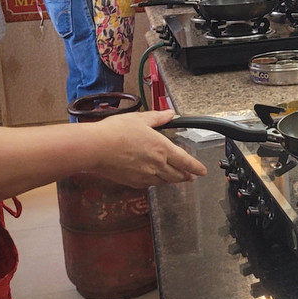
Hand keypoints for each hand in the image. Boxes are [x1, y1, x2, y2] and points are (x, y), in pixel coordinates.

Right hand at [91, 110, 206, 186]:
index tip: (202, 171)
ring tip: (175, 178)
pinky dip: (155, 182)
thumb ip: (158, 118)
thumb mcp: (140, 119)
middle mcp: (157, 164)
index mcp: (162, 148)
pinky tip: (154, 179)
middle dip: (186, 176)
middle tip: (191, 176)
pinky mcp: (133, 181)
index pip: (186, 161)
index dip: (196, 167)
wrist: (95, 148)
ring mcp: (145, 175)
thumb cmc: (116, 132)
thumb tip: (170, 114)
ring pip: (164, 181)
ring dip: (172, 180)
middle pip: (177, 175)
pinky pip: (149, 184)